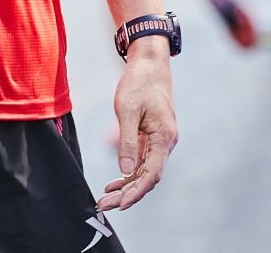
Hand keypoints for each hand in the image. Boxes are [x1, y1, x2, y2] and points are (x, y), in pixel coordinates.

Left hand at [98, 44, 176, 210]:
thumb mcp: (127, 110)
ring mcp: (160, 141)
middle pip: (148, 176)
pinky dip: (129, 173)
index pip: (152, 173)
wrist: (149, 64)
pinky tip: (114, 183)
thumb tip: (126, 171)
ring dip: (127, 186)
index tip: (121, 204)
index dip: (137, 191)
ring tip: (105, 198)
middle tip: (104, 206)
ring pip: (145, 171)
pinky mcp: (152, 137)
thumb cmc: (138, 83)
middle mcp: (166, 142)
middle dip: (127, 193)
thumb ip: (127, 141)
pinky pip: (142, 161)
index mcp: (164, 137)